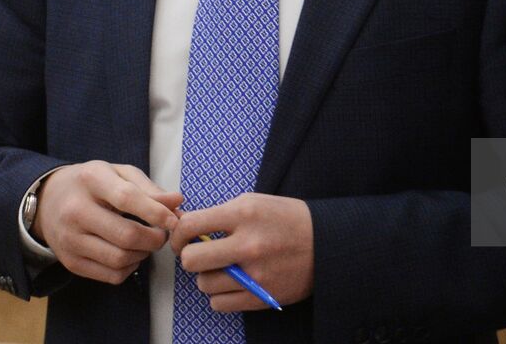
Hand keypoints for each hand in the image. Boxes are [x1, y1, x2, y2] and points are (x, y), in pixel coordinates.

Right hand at [32, 161, 181, 283]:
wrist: (48, 200)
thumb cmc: (93, 184)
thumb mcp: (119, 173)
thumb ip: (149, 188)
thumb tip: (177, 202)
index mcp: (91, 180)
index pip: (127, 199)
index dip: (156, 212)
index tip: (174, 220)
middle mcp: (75, 211)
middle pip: (126, 235)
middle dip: (155, 239)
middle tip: (163, 233)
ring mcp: (70, 240)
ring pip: (119, 259)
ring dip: (144, 254)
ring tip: (148, 242)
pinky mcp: (70, 262)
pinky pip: (110, 275)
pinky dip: (130, 268)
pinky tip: (131, 254)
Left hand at [171, 193, 313, 310]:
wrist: (327, 242)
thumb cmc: (287, 219)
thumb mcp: (256, 202)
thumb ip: (222, 214)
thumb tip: (186, 225)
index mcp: (245, 213)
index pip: (191, 225)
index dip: (178, 233)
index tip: (182, 238)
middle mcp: (248, 243)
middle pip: (191, 260)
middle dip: (189, 257)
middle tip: (199, 254)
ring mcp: (254, 273)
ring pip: (204, 284)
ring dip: (208, 276)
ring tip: (224, 267)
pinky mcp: (260, 296)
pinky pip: (219, 303)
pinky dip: (221, 294)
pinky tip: (233, 282)